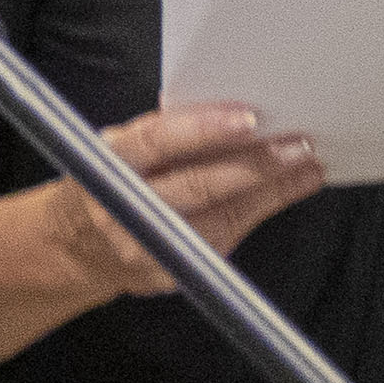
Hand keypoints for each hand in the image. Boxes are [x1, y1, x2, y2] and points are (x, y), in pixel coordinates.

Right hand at [0, 101, 323, 365]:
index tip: (249, 117)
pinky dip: (260, 210)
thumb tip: (229, 108)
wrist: (74, 246)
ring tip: (309, 165)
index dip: (202, 129)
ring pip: (221, 217)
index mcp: (106, 164)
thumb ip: (161, 133)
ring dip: (272, 190)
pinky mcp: (172, 274)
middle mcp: (124, 210)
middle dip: (254, 164)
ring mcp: (148, 249)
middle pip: (196, 186)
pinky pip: (226, 239)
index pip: (156, 142)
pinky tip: (289, 189)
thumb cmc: (109, 179)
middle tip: (298, 143)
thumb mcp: (119, 147)